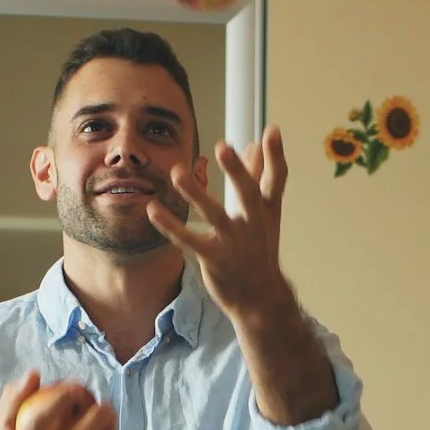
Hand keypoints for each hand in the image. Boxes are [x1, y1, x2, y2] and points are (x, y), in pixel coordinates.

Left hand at [146, 125, 295, 325]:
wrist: (260, 298)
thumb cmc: (259, 249)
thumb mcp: (263, 214)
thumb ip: (257, 177)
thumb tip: (253, 144)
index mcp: (266, 211)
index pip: (276, 180)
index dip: (276, 156)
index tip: (272, 130)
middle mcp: (253, 225)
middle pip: (248, 195)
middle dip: (238, 172)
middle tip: (224, 148)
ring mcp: (234, 244)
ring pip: (215, 216)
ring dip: (197, 194)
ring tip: (177, 173)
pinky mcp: (214, 260)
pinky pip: (190, 240)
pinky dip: (171, 226)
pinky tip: (153, 210)